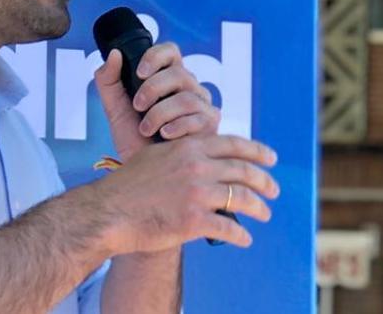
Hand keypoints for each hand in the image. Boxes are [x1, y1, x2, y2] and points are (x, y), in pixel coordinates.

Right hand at [89, 135, 279, 252]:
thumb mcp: (155, 154)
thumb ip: (181, 152)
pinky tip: (245, 239)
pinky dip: (240, 235)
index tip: (271, 158)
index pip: (234, 144)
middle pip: (243, 171)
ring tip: (264, 214)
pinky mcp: (194, 221)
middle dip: (264, 181)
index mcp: (189, 147)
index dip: (257, 151)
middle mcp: (197, 166)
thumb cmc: (127, 185)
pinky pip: (229, 228)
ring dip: (258, 208)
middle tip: (274, 190)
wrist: (108, 212)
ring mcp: (196, 193)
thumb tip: (201, 154)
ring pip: (242, 198)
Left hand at [93, 43, 220, 161]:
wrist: (142, 170)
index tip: (139, 73)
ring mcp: (202, 106)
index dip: (156, 56)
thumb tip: (115, 53)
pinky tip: (163, 135)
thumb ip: (108, 79)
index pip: (170, 51)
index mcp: (168, 77)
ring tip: (145, 128)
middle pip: (179, 73)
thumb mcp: (114, 107)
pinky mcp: (210, 126)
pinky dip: (175, 127)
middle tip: (137, 106)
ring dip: (160, 113)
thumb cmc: (132, 137)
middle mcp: (189, 88)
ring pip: (186, 98)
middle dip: (153, 88)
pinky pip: (197, 119)